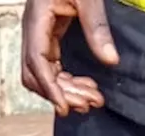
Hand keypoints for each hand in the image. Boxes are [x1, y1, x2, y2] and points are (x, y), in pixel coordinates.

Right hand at [21, 0, 115, 114]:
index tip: (65, 108)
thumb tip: (111, 61)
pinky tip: (87, 86)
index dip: (50, 88)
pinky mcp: (48, 36)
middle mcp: (33, 30)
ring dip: (67, 91)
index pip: (37, 62)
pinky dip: (67, 81)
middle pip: (36, 74)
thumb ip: (97, 26)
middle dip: (62, 93)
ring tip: (93, 99)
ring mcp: (38, 34)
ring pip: (44, 75)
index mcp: (36, 19)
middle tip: (92, 103)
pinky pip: (52, 67)